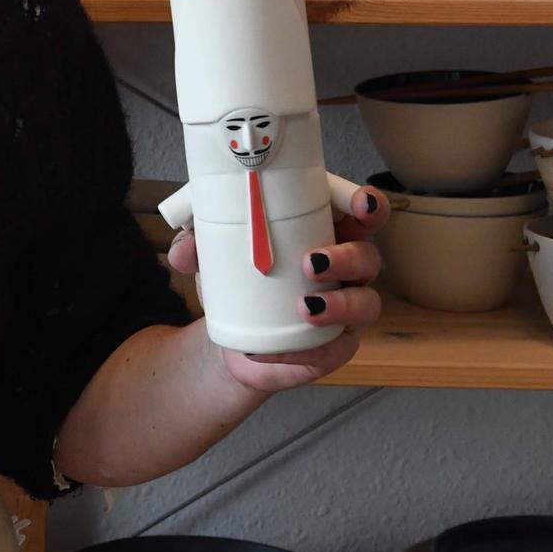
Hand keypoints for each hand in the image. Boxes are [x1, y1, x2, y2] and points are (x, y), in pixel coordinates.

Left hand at [166, 184, 388, 393]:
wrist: (232, 337)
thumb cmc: (238, 279)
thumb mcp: (213, 255)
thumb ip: (195, 244)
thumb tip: (184, 248)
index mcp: (324, 233)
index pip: (360, 212)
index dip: (368, 204)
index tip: (359, 203)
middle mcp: (345, 270)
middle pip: (368, 256)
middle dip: (348, 256)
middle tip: (311, 263)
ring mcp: (346, 309)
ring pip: (366, 303)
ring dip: (342, 303)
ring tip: (305, 306)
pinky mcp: (336, 346)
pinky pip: (335, 348)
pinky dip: (308, 347)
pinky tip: (280, 347)